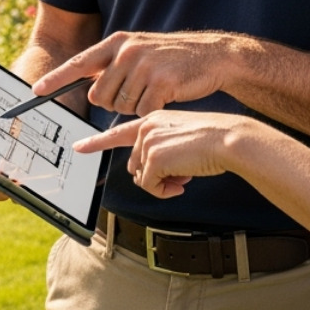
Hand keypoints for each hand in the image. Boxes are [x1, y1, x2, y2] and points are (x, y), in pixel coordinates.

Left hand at [31, 30, 238, 115]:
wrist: (211, 55)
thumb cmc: (172, 59)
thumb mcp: (139, 51)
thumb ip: (114, 65)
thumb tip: (91, 92)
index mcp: (117, 42)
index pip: (80, 63)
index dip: (56, 78)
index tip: (36, 90)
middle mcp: (126, 51)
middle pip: (100, 95)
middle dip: (115, 101)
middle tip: (138, 91)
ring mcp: (144, 65)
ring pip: (120, 105)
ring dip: (135, 106)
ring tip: (154, 90)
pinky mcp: (161, 82)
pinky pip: (141, 111)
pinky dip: (150, 111)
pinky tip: (164, 97)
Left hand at [75, 111, 248, 198]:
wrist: (228, 138)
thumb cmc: (213, 137)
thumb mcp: (182, 134)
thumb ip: (161, 146)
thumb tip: (151, 172)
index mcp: (152, 118)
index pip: (118, 132)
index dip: (97, 142)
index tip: (80, 147)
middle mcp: (146, 128)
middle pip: (135, 163)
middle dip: (155, 174)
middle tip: (181, 172)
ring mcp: (148, 142)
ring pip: (141, 176)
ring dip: (162, 182)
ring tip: (185, 172)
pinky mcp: (154, 158)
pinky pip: (150, 186)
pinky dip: (165, 190)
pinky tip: (183, 181)